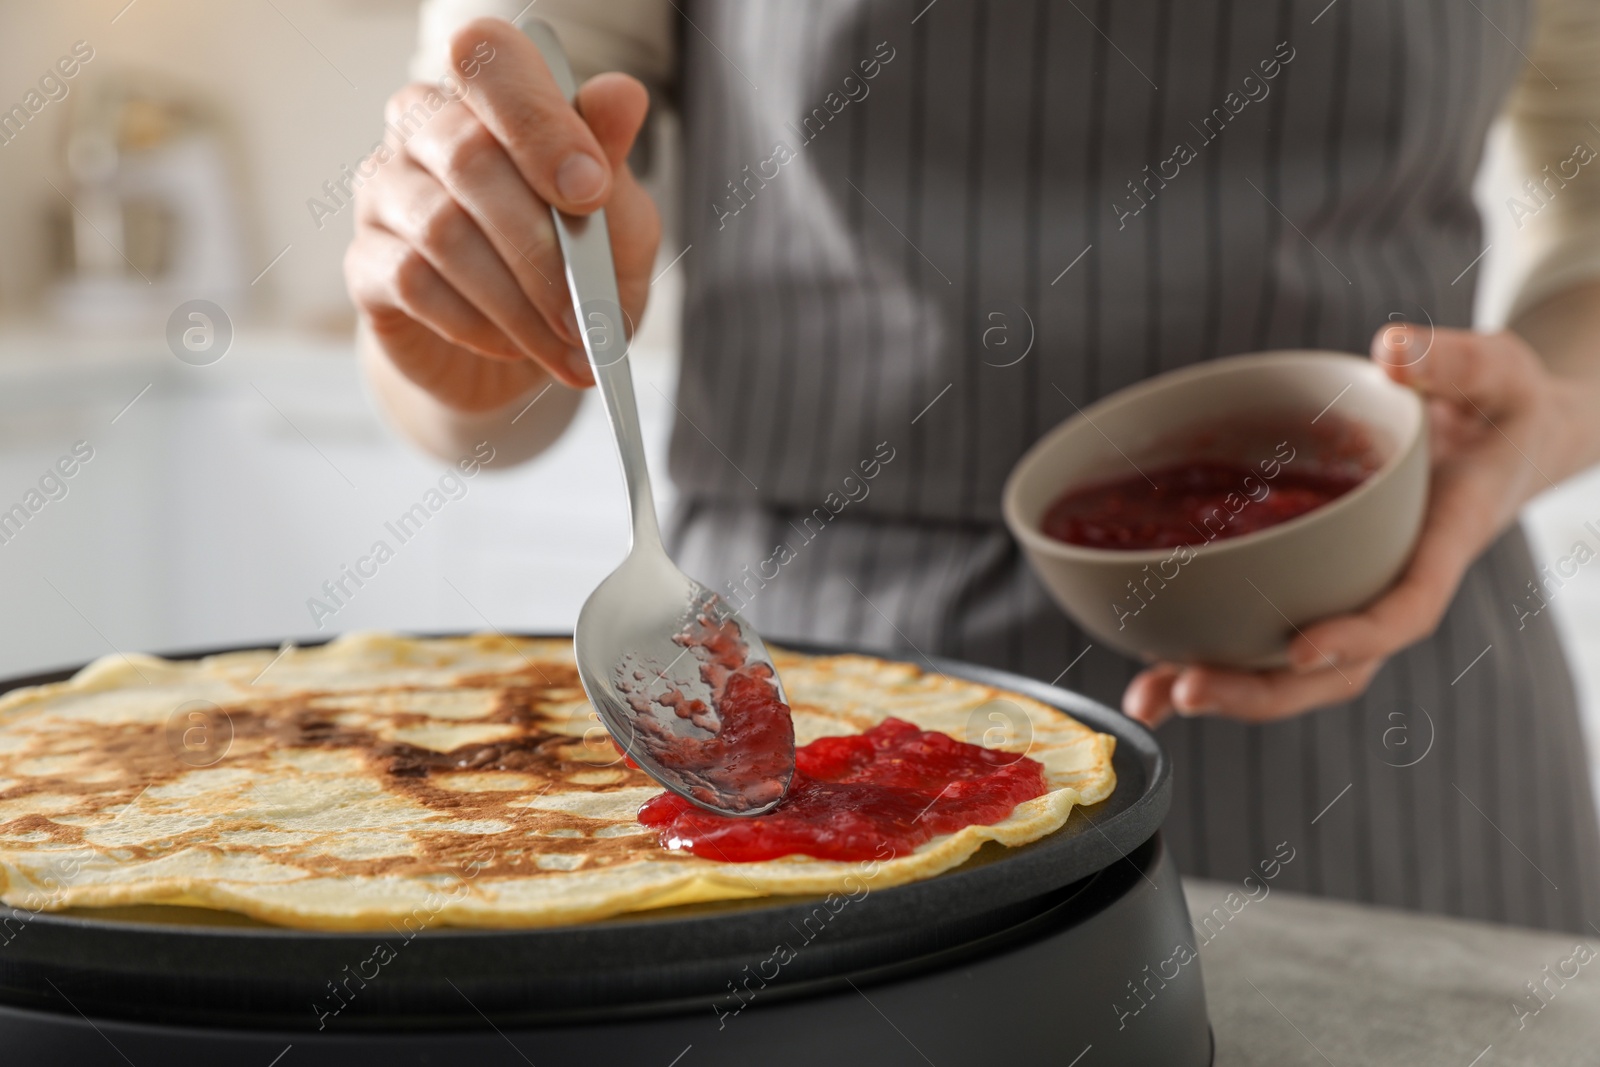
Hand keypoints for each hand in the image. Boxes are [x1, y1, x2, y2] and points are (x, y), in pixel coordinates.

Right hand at [345, 17, 660, 411]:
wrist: (521, 353)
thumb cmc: (570, 268)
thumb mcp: (615, 219)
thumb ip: (612, 159)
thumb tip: (621, 94)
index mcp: (489, 97)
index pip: (489, 59)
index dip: (538, 120)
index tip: (592, 190)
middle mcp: (424, 128)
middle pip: (469, 157)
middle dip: (540, 245)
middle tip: (585, 310)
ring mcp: (384, 191)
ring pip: (443, 230)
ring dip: (516, 300)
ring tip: (563, 342)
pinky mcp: (365, 261)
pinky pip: (412, 282)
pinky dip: (475, 321)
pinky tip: (510, 343)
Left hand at [1123, 324, 1590, 727]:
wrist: (1500, 443)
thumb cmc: (1497, 410)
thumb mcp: (1497, 375)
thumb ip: (1457, 362)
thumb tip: (1392, 349)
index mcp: (1442, 545)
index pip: (1406, 608)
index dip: (1356, 635)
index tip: (1299, 648)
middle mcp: (1392, 587)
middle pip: (1337, 668)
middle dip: (1263, 690)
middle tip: (1189, 689)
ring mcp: (1352, 597)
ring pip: (1294, 672)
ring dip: (1223, 688)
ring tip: (1150, 699)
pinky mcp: (1316, 591)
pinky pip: (1266, 640)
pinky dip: (1208, 659)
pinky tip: (1149, 680)